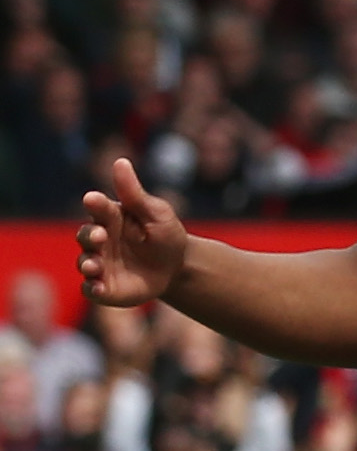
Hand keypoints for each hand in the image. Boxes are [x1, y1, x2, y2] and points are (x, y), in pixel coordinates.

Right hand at [78, 158, 188, 309]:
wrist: (178, 268)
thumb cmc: (165, 235)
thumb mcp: (156, 213)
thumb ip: (135, 193)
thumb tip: (120, 161)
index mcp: (111, 218)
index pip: (98, 208)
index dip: (95, 204)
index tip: (93, 199)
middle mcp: (100, 241)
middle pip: (85, 236)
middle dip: (89, 236)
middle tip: (99, 236)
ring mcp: (100, 264)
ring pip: (85, 262)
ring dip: (88, 264)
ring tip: (94, 266)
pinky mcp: (104, 287)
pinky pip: (91, 289)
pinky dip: (92, 289)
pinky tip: (98, 288)